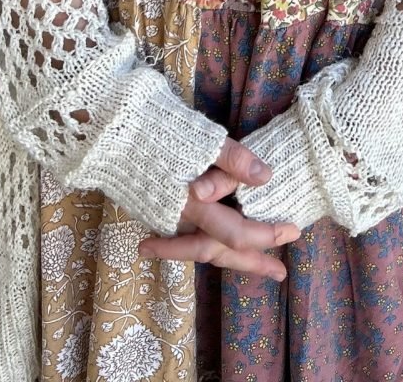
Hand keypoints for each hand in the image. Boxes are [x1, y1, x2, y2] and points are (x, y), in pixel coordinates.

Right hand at [137, 136, 298, 281]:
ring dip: (230, 258)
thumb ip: (234, 159)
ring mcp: (166, 219)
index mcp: (195, 205)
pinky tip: (217, 245)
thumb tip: (266, 178)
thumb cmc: (158, 130)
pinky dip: (206, 244)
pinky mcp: (156, 211)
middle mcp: (180, 220)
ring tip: (255, 266)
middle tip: (278, 273)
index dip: (266, 234)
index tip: (293, 230)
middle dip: (251, 263)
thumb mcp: (202, 139)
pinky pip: (187, 237)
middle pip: (220, 252)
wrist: (109, 131)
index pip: (236, 232)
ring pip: (203, 248)